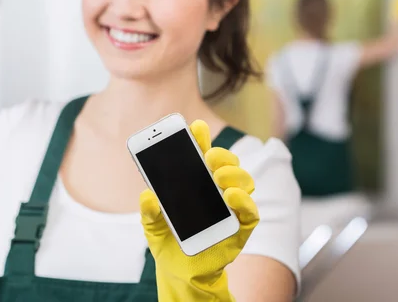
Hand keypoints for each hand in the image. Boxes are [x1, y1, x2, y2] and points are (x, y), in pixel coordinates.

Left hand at [139, 120, 258, 300]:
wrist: (179, 270)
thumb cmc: (168, 240)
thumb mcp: (152, 225)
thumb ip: (149, 212)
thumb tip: (148, 196)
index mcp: (194, 182)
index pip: (201, 153)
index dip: (200, 138)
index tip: (196, 127)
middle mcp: (215, 190)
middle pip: (228, 163)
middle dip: (221, 155)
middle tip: (209, 158)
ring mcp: (230, 208)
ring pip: (243, 181)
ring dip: (233, 174)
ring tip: (218, 178)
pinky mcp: (240, 228)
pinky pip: (250, 212)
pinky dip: (244, 202)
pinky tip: (231, 197)